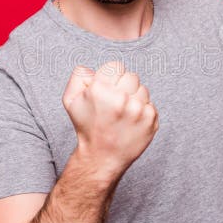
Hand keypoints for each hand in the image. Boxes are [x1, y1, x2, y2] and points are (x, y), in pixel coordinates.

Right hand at [62, 61, 158, 177]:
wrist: (102, 157)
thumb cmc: (86, 126)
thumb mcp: (70, 100)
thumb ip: (79, 76)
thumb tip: (95, 69)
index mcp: (100, 89)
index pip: (116, 66)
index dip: (110, 78)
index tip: (107, 90)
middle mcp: (121, 98)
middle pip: (131, 76)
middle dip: (123, 87)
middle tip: (114, 104)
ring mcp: (138, 110)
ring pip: (142, 89)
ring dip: (134, 98)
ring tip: (122, 114)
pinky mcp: (151, 120)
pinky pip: (150, 104)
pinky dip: (142, 111)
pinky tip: (131, 122)